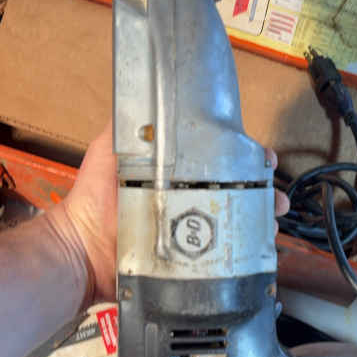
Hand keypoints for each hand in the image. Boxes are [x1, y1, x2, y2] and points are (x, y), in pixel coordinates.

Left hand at [52, 125, 288, 305]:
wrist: (81, 249)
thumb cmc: (93, 198)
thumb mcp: (111, 150)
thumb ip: (129, 126)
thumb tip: (145, 91)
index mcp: (176, 178)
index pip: (220, 165)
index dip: (246, 161)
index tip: (264, 159)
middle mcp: (187, 205)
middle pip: (236, 196)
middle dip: (262, 194)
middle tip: (275, 196)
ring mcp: (190, 238)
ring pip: (235, 228)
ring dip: (258, 223)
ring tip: (271, 222)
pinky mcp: (188, 265)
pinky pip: (221, 260)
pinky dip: (243, 255)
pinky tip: (257, 249)